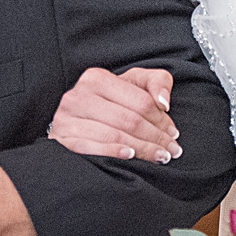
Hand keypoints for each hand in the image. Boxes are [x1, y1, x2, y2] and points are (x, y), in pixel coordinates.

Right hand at [47, 66, 178, 162]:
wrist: (73, 120)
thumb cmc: (108, 103)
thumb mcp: (133, 84)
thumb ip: (156, 81)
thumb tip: (163, 102)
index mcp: (97, 78)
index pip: (141, 102)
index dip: (162, 120)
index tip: (174, 134)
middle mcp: (78, 95)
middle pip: (129, 120)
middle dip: (156, 138)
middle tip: (172, 151)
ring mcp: (66, 117)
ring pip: (114, 135)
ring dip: (142, 149)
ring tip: (159, 156)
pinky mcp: (60, 138)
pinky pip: (90, 148)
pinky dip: (113, 152)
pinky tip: (130, 156)